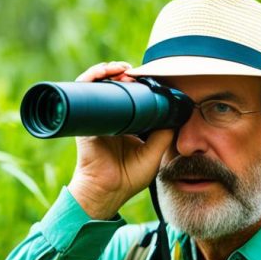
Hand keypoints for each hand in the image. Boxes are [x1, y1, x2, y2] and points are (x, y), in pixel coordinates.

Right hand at [68, 62, 174, 218]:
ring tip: (123, 69)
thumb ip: (164, 134)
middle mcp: (112, 118)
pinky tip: (107, 72)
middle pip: (116, 87)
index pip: (134, 97)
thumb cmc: (129, 177)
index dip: (140, 85)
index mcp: (128, 125)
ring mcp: (98, 117)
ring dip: (110, 71)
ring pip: (101, 85)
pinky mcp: (85, 119)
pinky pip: (84, 91)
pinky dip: (93, 77)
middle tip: (135, 72)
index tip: (150, 79)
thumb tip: (176, 113)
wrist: (107, 190)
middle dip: (125, 75)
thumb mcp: (154, 153)